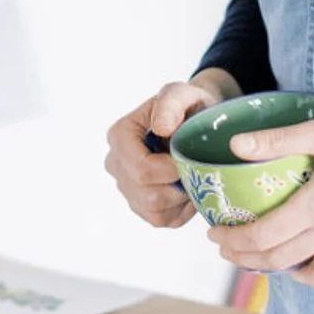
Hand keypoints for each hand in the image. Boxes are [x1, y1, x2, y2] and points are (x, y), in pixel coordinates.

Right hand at [106, 71, 238, 227]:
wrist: (194, 121)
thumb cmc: (187, 106)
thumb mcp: (183, 93)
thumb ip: (172, 103)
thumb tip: (162, 128)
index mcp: (119, 136)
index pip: (141, 168)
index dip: (171, 171)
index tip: (191, 159)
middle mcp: (116, 164)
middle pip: (147, 193)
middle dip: (178, 186)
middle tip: (197, 169)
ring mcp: (126, 188)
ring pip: (154, 210)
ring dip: (181, 198)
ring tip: (192, 176)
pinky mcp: (140, 206)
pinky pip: (161, 219)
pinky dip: (181, 209)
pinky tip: (187, 188)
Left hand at [207, 105, 313, 287]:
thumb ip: (278, 140)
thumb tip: (235, 145)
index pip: (264, 236)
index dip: (234, 240)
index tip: (214, 233)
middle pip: (277, 260)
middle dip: (244, 257)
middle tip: (224, 246)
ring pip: (306, 273)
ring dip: (274, 268)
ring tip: (256, 253)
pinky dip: (310, 272)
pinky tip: (300, 256)